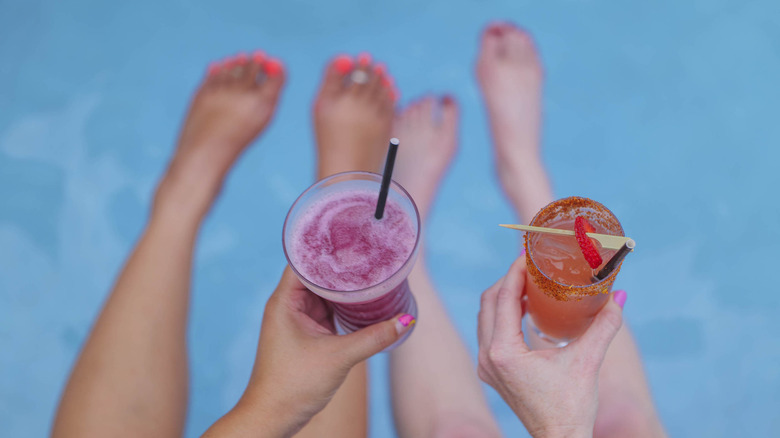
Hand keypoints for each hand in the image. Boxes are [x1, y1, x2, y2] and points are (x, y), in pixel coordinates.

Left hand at [205, 267, 413, 436]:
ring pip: (324, 292)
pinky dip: (344, 304)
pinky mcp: (306, 333)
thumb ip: (373, 337)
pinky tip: (364, 299)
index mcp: (285, 301)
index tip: (351, 236)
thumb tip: (407, 321)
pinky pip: (328, 309)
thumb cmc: (292, 386)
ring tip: (372, 270)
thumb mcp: (339, 357)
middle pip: (317, 273)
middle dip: (342, 264)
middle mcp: (288, 305)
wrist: (272, 418)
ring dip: (345, 285)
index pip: (304, 260)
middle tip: (370, 251)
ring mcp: (297, 319)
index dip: (326, 247)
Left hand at [477, 256, 626, 437]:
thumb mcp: (588, 363)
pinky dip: (504, 315)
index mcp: (503, 352)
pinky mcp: (493, 373)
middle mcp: (487, 358)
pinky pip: (490, 332)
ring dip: (504, 297)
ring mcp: (487, 367)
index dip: (514, 272)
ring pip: (486, 317)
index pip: (503, 298)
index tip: (528, 255)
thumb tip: (620, 296)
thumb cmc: (571, 407)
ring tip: (529, 283)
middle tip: (530, 266)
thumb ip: (604, 327)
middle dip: (508, 281)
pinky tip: (526, 309)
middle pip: (489, 303)